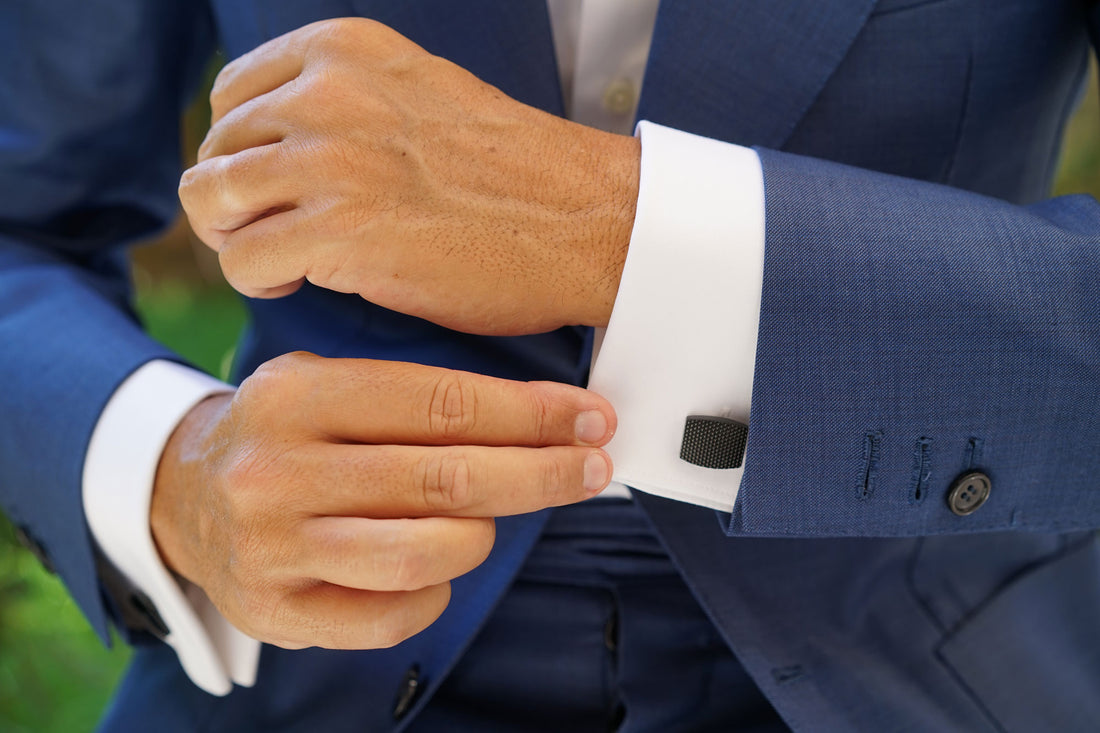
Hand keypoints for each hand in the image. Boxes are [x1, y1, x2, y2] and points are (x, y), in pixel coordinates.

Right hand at [150, 352, 614, 648]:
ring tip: (492, 515)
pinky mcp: (275, 611)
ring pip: (427, 552)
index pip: (442, 404)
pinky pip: (393, 615)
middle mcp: (277, 471)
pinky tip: (439, 567)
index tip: (589, 418)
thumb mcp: (327, 384)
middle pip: (447, 478)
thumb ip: (416, 399)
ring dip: (485, 533)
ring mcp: (272, 548)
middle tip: (593, 466)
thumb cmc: (284, 434)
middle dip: (541, 472)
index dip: (531, 414)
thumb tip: (541, 419)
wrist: (179, 494)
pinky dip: (437, 591)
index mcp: (297, 396)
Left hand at [178, 18, 639, 335]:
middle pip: (214, 151)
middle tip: (282, 234)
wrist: (583, 220)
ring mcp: (329, 158)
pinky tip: (301, 285)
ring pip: (210, 200)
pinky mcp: (337, 230)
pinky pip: (240, 261)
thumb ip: (344, 104)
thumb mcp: (416, 96)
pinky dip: (259, 282)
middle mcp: (326, 92)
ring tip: (285, 259)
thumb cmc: (512, 174)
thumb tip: (275, 145)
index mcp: (344, 49)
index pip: (231, 95)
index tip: (278, 190)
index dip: (242, 152)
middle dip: (237, 202)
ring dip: (238, 239)